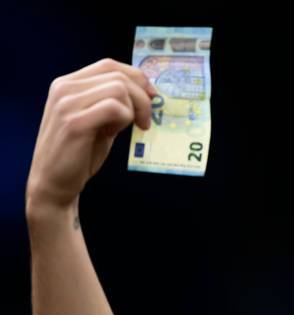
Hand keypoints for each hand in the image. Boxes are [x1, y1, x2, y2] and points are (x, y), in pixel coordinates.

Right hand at [26, 58, 155, 209]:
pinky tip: (113, 133)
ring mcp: (67, 104)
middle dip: (142, 97)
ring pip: (119, 89)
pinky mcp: (74, 122)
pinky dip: (124, 119)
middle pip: (118, 75)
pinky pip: (114, 108)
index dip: (136, 77)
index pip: (109, 65)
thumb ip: (112, 102)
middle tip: (146, 120)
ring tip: (126, 128)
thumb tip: (145, 92)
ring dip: (133, 110)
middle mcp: (64, 88)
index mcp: (67, 84)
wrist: (53, 183)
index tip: (152, 96)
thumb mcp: (97, 120)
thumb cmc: (78, 153)